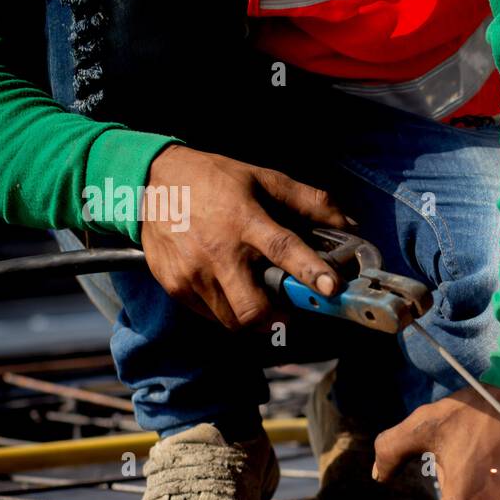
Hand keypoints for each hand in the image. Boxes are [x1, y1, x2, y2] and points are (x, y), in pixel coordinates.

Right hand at [140, 144, 349, 329]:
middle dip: (277, 317)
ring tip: (256, 295)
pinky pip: (210, 315)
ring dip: (252, 317)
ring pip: (233, 320)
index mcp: (245, 220)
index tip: (333, 288)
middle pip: (253, 308)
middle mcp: (217, 251)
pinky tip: (229, 288)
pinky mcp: (175, 285)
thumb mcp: (262, 179)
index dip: (311, 271)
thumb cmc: (213, 180)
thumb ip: (308, 201)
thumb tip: (349, 223)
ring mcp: (192, 273)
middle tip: (286, 307)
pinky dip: (226, 311)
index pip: (283, 248)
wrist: (150, 182)